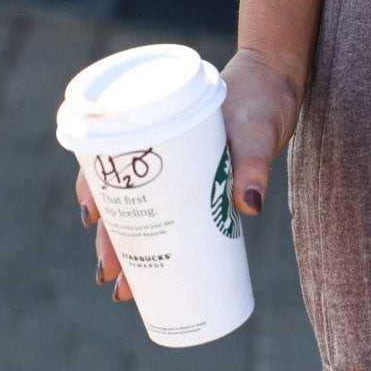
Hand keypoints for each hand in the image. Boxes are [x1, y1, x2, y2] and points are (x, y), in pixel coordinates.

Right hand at [73, 47, 307, 307]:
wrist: (278, 81)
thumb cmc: (262, 97)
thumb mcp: (258, 130)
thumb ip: (254, 165)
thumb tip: (250, 207)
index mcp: (160, 131)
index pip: (112, 162)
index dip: (95, 191)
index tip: (91, 220)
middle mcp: (163, 154)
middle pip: (125, 200)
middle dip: (112, 241)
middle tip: (110, 277)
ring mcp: (182, 172)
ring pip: (146, 215)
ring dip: (132, 250)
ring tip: (125, 289)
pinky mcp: (203, 185)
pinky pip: (175, 217)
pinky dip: (164, 244)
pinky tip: (159, 273)